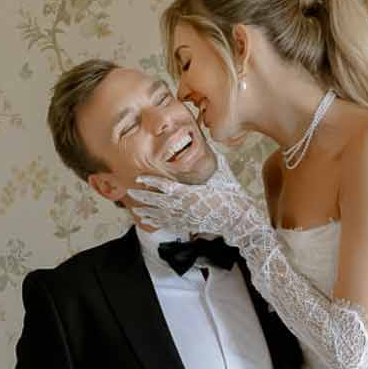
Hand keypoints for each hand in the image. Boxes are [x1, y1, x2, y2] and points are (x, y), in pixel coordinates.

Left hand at [126, 154, 262, 247]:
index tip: (139, 177)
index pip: (166, 186)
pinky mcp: (188, 225)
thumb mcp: (221, 172)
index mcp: (190, 192)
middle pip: (158, 202)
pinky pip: (168, 224)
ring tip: (135, 209)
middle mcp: (184, 206)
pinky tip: (147, 222)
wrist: (237, 217)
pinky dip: (156, 223)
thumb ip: (208, 159)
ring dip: (146, 212)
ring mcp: (185, 218)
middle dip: (143, 198)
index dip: (151, 181)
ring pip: (160, 215)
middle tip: (130, 193)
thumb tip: (199, 143)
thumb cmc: (230, 193)